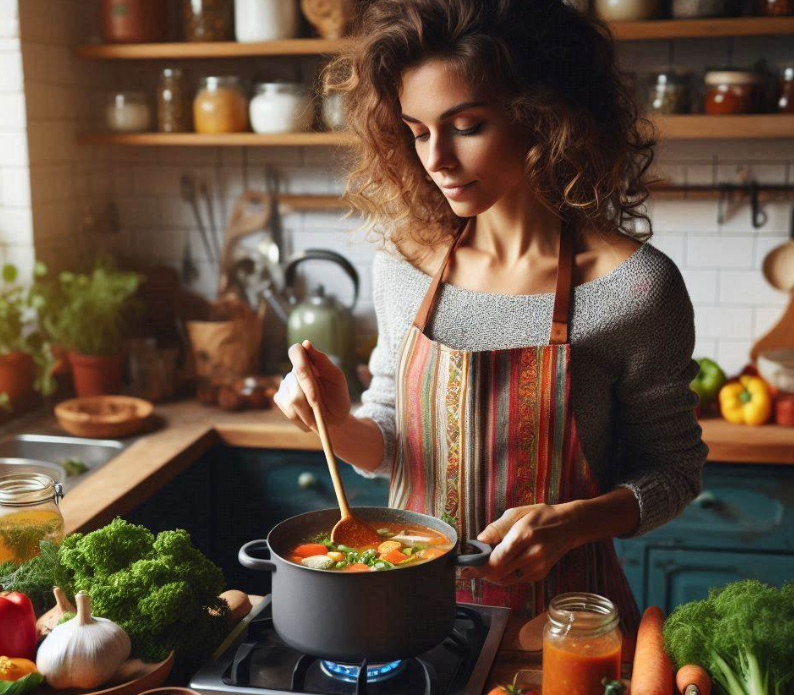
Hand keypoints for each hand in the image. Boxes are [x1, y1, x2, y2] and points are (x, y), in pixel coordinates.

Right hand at [273, 340, 350, 431]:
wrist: (335, 419)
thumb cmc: (338, 396)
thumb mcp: (336, 378)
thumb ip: (322, 361)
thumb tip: (306, 343)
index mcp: (308, 362)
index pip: (295, 351)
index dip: (299, 361)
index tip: (310, 373)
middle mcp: (294, 372)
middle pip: (294, 379)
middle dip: (311, 393)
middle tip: (320, 403)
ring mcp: (285, 385)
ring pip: (292, 398)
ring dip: (308, 409)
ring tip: (317, 411)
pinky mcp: (280, 399)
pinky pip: (288, 410)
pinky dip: (302, 418)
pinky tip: (309, 417)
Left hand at [461, 503, 580, 585]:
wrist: (570, 526)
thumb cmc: (541, 516)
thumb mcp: (517, 513)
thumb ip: (497, 527)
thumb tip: (479, 540)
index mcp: (524, 536)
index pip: (497, 559)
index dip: (480, 566)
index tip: (466, 567)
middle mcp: (532, 554)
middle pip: (499, 573)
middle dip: (481, 573)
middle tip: (469, 569)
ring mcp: (538, 567)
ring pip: (506, 580)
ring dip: (491, 576)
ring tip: (483, 567)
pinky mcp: (540, 574)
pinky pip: (515, 580)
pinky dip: (504, 575)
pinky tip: (500, 566)